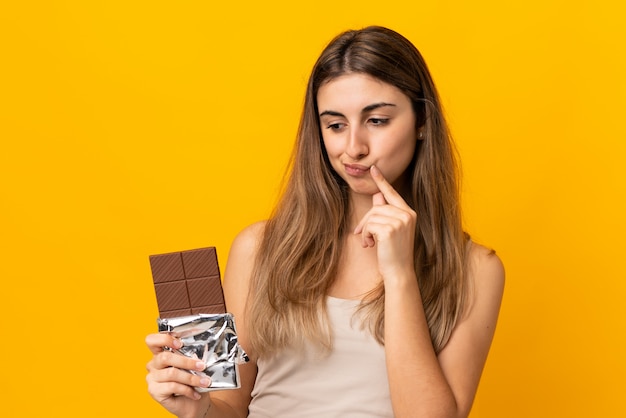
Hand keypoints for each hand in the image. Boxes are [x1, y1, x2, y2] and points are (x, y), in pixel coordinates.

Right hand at [145, 333, 211, 417]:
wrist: (192, 404)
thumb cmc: (191, 382)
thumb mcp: (191, 367)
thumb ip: (190, 358)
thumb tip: (198, 356)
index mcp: (160, 353)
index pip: (152, 340)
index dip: (164, 339)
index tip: (180, 343)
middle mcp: (153, 364)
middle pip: (165, 357)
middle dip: (186, 361)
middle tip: (202, 366)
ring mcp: (152, 378)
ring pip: (171, 373)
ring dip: (191, 378)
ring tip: (204, 382)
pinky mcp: (154, 391)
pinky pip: (172, 387)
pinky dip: (187, 390)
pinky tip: (195, 393)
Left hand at [353, 165, 416, 280]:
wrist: (398, 272)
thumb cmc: (393, 252)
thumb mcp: (390, 231)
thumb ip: (384, 213)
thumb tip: (377, 196)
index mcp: (409, 213)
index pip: (392, 194)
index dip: (382, 181)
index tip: (373, 169)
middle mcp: (407, 215)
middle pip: (376, 207)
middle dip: (366, 221)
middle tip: (361, 235)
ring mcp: (400, 222)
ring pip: (371, 216)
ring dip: (365, 231)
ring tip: (369, 243)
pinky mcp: (390, 230)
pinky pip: (369, 225)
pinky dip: (365, 236)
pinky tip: (370, 245)